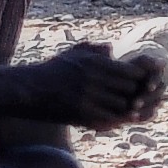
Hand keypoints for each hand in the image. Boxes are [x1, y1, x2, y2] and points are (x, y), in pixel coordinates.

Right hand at [33, 43, 156, 131]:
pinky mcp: (81, 114)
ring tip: (126, 108)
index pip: (130, 71)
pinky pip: (108, 118)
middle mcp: (93, 79)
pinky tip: (112, 117)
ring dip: (125, 108)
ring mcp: (87, 98)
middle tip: (136, 96)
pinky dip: (113, 118)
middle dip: (134, 93)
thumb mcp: (73, 54)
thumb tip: (111, 49)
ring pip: (121, 106)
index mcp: (94, 63)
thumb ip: (94, 49)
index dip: (137, 77)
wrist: (30, 89)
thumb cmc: (53, 70)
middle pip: (129, 89)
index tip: (136, 80)